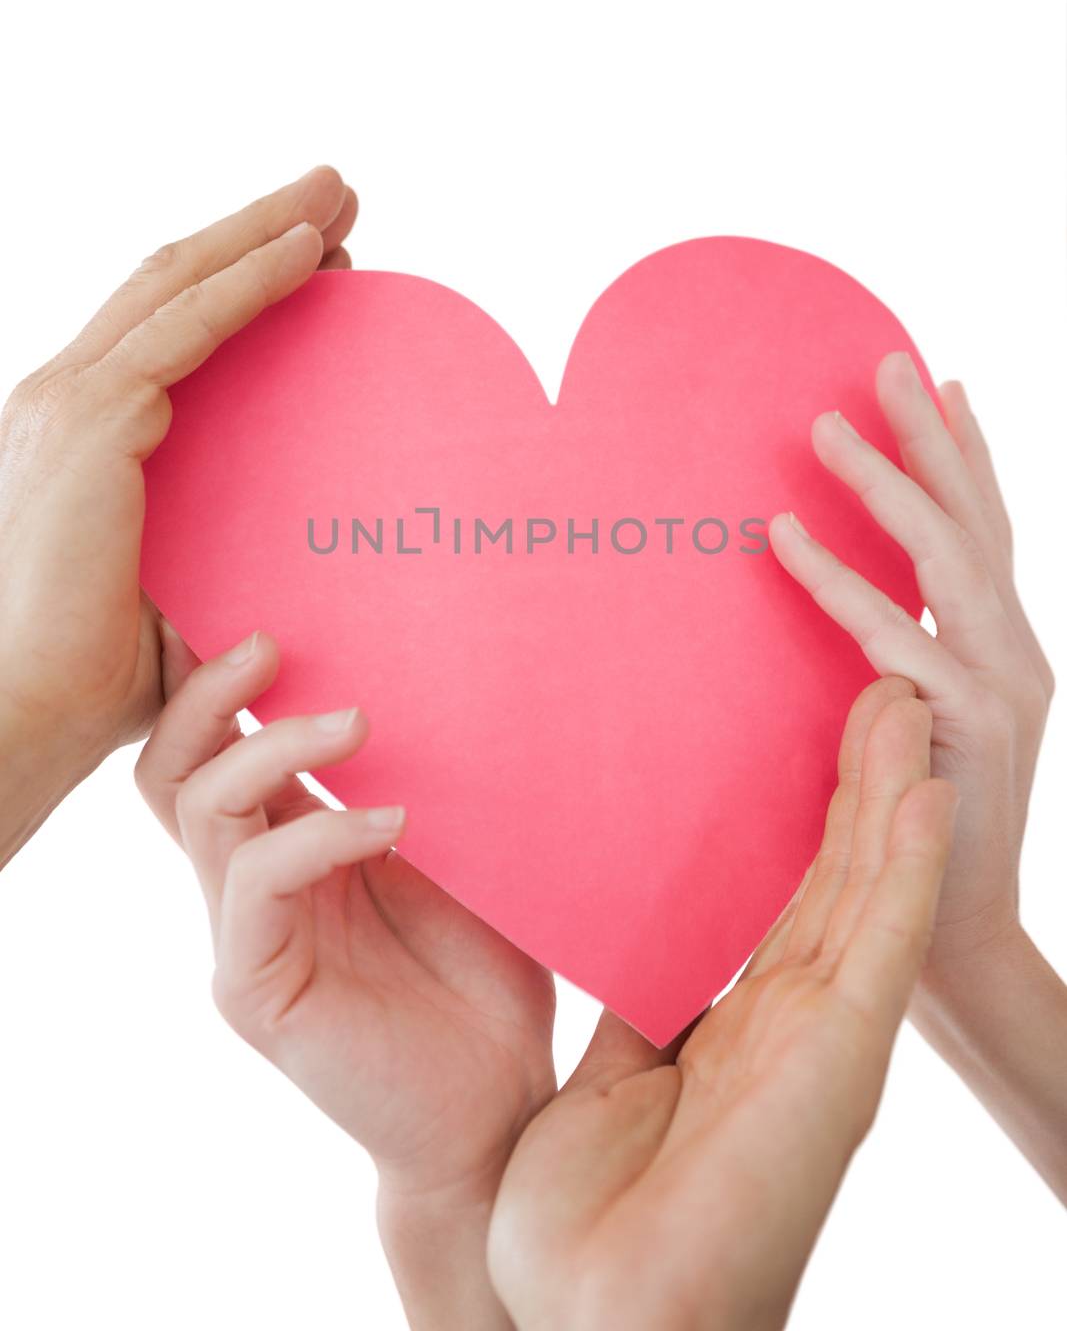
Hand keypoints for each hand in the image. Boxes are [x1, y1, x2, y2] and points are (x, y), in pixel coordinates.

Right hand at [0, 166, 356, 863]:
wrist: (29, 714)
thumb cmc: (101, 672)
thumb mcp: (175, 572)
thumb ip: (216, 521)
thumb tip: (293, 507)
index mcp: (77, 429)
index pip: (166, 324)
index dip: (238, 277)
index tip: (319, 255)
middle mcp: (63, 397)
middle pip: (172, 279)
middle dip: (254, 228)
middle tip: (335, 195)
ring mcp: (69, 401)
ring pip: (179, 280)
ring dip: (263, 228)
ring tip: (339, 194)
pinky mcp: (92, 420)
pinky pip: (191, 326)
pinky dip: (253, 280)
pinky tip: (311, 251)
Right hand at [135, 631, 555, 1330]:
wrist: (503, 1102)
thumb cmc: (487, 972)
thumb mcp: (458, 850)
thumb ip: (416, 776)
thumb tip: (432, 662)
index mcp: (288, 841)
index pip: (214, 744)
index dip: (204, 674)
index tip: (244, 597)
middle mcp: (249, 881)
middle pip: (169, 764)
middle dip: (207, 690)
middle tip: (271, 640)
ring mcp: (244, 935)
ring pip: (199, 809)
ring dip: (272, 747)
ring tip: (359, 720)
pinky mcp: (257, 987)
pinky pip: (258, 884)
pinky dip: (318, 835)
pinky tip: (394, 821)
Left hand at [487, 679, 955, 1330]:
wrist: (599, 1322)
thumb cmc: (596, 1227)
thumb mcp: (613, 1086)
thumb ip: (640, 1018)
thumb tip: (634, 956)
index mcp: (743, 1033)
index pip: (789, 902)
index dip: (812, 824)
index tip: (819, 740)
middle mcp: (794, 1028)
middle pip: (840, 879)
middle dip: (862, 785)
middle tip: (879, 691)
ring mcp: (822, 1042)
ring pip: (869, 889)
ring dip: (894, 796)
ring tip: (907, 707)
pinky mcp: (836, 1060)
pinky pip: (880, 943)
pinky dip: (907, 867)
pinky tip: (928, 797)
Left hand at [768, 353, 1066, 1197]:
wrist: (957, 937)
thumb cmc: (919, 829)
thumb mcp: (911, 728)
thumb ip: (891, 666)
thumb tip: (844, 619)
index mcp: (1000, 646)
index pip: (985, 530)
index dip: (965, 454)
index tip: (937, 381)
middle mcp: (1014, 652)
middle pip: (975, 520)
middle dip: (931, 436)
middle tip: (889, 360)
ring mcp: (1002, 685)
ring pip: (944, 559)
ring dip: (886, 483)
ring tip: (828, 424)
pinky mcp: (967, 727)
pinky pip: (892, 637)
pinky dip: (837, 582)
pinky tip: (784, 537)